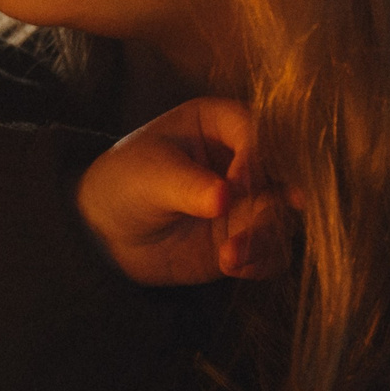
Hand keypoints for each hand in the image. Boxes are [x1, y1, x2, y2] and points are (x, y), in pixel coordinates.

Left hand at [77, 97, 296, 284]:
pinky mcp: (246, 236)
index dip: (255, 156)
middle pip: (282, 174)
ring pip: (280, 216)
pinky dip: (260, 261)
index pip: (256, 130)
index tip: (236, 185)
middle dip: (275, 201)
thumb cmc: (124, 183)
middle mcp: (244, 158)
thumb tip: (224, 197)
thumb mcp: (150, 176)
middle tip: (257, 223)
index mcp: (219, 123)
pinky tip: (232, 267)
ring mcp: (248, 200)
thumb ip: (188, 185)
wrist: (107, 231)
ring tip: (229, 256)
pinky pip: (272, 251)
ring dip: (264, 238)